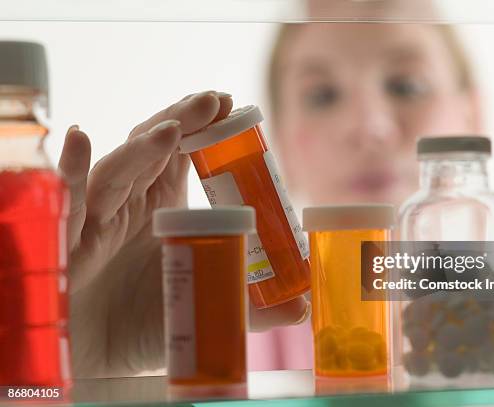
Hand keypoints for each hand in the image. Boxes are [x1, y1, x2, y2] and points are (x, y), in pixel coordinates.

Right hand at [60, 91, 309, 377]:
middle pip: (152, 148)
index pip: (183, 154)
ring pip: (118, 169)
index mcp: (164, 206)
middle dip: (181, 120)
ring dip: (143, 147)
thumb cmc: (145, 325)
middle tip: (212, 101)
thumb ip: (249, 308)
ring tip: (171, 130)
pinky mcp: (68, 238)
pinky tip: (79, 140)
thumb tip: (303, 308)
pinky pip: (68, 198)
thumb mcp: (202, 307)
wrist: (94, 359)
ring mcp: (97, 215)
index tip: (230, 106)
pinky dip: (71, 169)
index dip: (203, 128)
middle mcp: (130, 201)